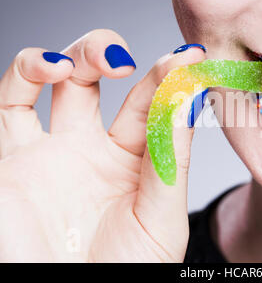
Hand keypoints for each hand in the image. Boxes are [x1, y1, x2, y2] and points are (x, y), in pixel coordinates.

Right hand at [0, 29, 205, 261]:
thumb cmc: (124, 273)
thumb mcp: (161, 217)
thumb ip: (172, 158)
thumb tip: (189, 97)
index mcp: (133, 161)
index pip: (152, 104)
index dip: (170, 76)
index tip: (190, 55)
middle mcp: (90, 149)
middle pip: (98, 79)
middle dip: (111, 53)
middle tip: (130, 58)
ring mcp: (49, 150)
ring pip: (53, 80)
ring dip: (73, 53)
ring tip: (98, 61)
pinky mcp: (9, 159)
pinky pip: (8, 103)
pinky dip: (26, 73)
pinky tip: (52, 70)